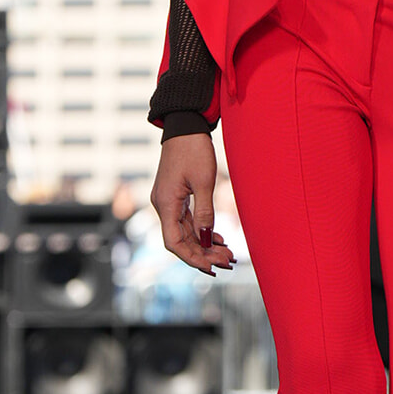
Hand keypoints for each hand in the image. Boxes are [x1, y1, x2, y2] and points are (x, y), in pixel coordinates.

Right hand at [150, 133, 236, 272]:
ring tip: (228, 253)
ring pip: (186, 232)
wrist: (185, 125)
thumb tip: (206, 240)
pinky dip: (201, 231)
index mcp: (165, 204)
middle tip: (229, 262)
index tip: (212, 268)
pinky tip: (218, 238)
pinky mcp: (176, 196)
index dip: (192, 258)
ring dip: (205, 244)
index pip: (174, 243)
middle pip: (181, 240)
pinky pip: (187, 220)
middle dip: (204, 254)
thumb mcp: (203, 181)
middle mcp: (163, 205)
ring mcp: (168, 201)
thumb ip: (205, 212)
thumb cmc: (194, 150)